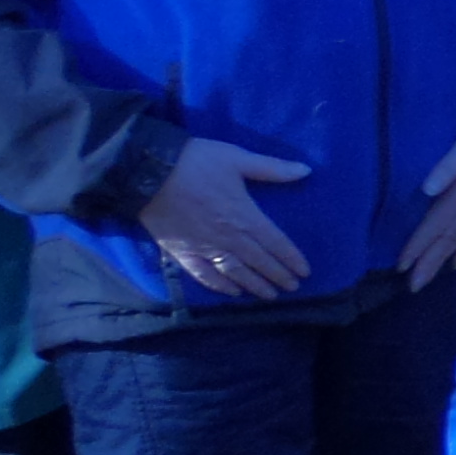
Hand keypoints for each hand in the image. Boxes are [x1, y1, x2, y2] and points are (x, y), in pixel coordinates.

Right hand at [140, 138, 313, 299]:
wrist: (149, 171)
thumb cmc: (197, 161)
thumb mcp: (237, 158)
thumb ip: (272, 168)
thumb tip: (306, 170)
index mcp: (244, 215)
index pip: (275, 242)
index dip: (291, 258)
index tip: (305, 271)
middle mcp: (228, 237)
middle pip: (258, 261)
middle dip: (278, 275)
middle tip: (293, 287)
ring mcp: (204, 248)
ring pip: (235, 272)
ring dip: (254, 285)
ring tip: (270, 296)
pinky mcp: (181, 252)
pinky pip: (203, 275)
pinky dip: (219, 286)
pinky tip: (232, 293)